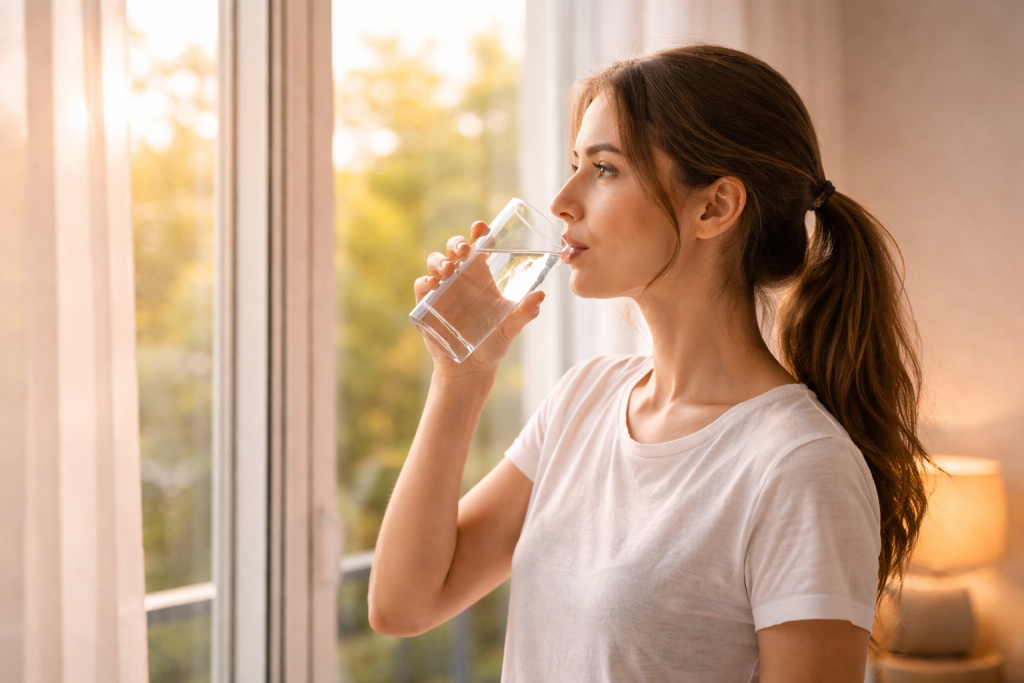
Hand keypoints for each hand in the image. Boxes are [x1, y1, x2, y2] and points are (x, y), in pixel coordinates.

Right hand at [415, 221, 545, 377]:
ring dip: (439, 260)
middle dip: (457, 243)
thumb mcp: (511, 327)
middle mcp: (461, 278)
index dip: (479, 233)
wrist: (471, 369)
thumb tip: (541, 295)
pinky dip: (424, 281)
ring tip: (448, 268)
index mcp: (482, 276)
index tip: (482, 227)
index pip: (479, 246)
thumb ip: (525, 312)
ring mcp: (442, 290)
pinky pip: (421, 286)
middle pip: (454, 249)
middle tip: (464, 249)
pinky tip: (432, 284)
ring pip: (435, 262)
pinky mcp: (427, 304)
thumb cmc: (493, 343)